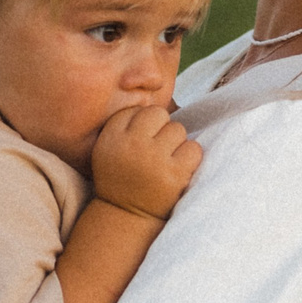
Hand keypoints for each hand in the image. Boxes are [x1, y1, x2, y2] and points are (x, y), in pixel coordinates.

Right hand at [89, 104, 201, 222]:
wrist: (126, 216)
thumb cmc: (121, 177)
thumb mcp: (108, 147)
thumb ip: (124, 122)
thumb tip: (152, 86)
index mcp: (112, 137)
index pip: (136, 110)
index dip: (143, 124)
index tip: (140, 141)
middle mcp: (131, 145)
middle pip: (159, 114)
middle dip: (161, 129)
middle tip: (156, 149)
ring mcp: (154, 160)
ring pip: (178, 130)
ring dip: (176, 144)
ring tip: (166, 161)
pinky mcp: (174, 175)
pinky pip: (194, 148)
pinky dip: (190, 158)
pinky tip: (178, 169)